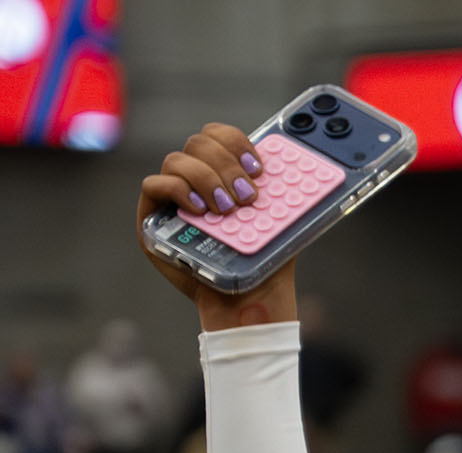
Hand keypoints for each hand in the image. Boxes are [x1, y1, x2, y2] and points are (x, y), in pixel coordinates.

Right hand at [138, 124, 298, 328]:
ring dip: (205, 179)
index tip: (258, 168)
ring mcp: (172, 196)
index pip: (219, 134)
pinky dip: (178, 190)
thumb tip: (300, 169)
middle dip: (225, 164)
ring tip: (227, 210)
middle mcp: (196, 179)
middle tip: (246, 196)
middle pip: (198, 142)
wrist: (250, 301)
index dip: (236, 141)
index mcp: (225, 173)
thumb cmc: (266, 264)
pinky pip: (154, 184)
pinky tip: (200, 210)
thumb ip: (283, 195)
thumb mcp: (283, 225)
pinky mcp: (152, 216)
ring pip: (177, 159)